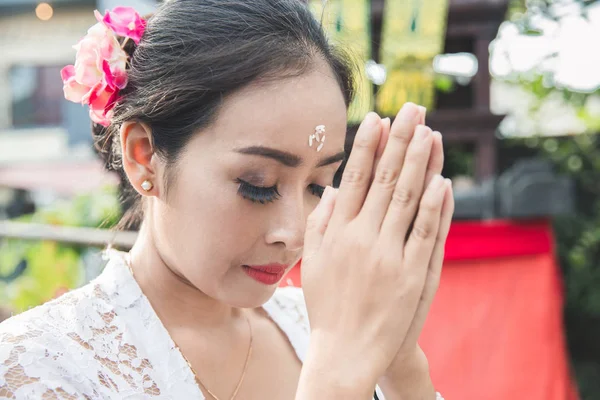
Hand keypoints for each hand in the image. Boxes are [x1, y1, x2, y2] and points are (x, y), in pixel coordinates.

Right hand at [300, 104, 449, 391]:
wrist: (346, 350)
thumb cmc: (327, 305)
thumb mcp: (313, 262)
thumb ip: (321, 223)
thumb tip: (334, 190)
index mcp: (336, 232)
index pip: (355, 178)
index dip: (368, 146)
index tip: (378, 118)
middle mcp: (361, 237)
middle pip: (385, 180)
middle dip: (400, 141)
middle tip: (412, 110)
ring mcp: (387, 254)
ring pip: (407, 199)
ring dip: (421, 163)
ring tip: (430, 132)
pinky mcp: (410, 273)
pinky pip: (424, 233)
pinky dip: (435, 206)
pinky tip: (443, 179)